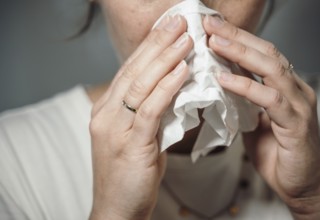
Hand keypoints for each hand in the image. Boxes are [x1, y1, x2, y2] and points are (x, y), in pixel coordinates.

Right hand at [89, 15, 192, 219]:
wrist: (117, 209)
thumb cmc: (129, 173)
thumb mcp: (137, 136)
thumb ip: (149, 112)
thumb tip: (173, 89)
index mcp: (106, 110)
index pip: (129, 70)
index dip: (148, 46)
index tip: (167, 27)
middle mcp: (106, 114)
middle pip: (133, 70)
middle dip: (157, 42)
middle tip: (178, 20)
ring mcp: (114, 128)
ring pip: (140, 84)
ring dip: (165, 58)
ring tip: (185, 38)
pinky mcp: (130, 144)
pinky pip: (150, 109)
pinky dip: (167, 87)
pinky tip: (181, 71)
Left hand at [203, 15, 319, 218]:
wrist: (301, 185)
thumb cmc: (277, 152)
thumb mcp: (254, 120)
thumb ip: (242, 101)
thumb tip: (219, 84)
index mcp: (283, 87)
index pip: (261, 54)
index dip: (237, 38)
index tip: (212, 28)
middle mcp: (293, 90)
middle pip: (266, 52)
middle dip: (237, 36)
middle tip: (210, 23)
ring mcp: (297, 104)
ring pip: (270, 69)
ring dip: (240, 53)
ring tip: (214, 41)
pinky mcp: (295, 124)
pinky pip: (269, 99)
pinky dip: (246, 86)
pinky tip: (224, 79)